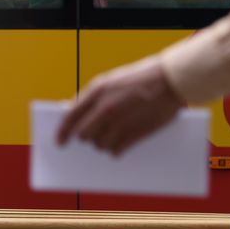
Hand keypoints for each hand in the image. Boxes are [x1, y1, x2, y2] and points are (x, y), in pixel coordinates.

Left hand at [56, 56, 183, 155]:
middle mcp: (105, 108)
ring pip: (100, 145)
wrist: (170, 80)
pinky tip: (120, 145)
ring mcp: (121, 122)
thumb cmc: (139, 78)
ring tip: (111, 137)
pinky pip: (117, 150)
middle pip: (84, 134)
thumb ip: (91, 96)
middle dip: (86, 137)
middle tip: (92, 136)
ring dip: (103, 144)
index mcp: (97, 92)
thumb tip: (70, 109)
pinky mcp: (136, 133)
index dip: (62, 132)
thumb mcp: (110, 81)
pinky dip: (116, 150)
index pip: (70, 117)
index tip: (59, 142)